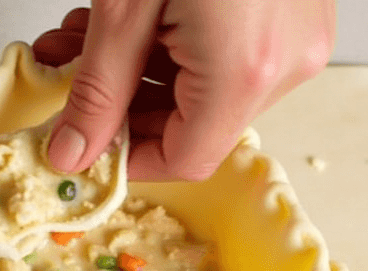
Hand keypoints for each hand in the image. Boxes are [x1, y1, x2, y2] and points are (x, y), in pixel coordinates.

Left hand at [33, 1, 334, 180]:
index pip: (184, 158)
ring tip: (84, 41)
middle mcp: (287, 60)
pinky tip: (132, 24)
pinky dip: (177, 50)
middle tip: (67, 80)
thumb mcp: (123, 3)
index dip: (125, 159)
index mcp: (245, 69)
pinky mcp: (297, 10)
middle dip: (122, 107)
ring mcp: (299, 34)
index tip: (79, 145)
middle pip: (197, 125)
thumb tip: (73, 150)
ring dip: (141, 76)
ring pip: (209, 91)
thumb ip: (97, 88)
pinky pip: (232, 56)